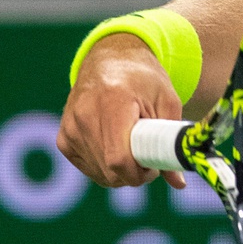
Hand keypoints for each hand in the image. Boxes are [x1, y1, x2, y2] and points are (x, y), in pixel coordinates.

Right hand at [56, 35, 186, 189]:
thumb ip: (171, 140)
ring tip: (134, 147)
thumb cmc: (144, 79)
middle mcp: (85, 116)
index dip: (139, 173)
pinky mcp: (63, 138)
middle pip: (109, 170)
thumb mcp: (167, 101)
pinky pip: (87, 167)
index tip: (154, 167)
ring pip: (99, 173)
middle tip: (149, 158)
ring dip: (120, 172)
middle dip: (134, 174)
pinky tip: (117, 146)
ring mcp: (70, 129)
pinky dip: (105, 167)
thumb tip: (179, 184)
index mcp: (113, 103)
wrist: (110, 60)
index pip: (119, 159)